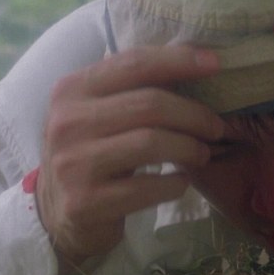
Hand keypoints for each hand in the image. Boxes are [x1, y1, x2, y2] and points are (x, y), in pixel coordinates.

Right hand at [36, 45, 224, 273]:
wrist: (56, 214)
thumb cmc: (92, 152)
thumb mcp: (100, 113)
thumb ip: (135, 87)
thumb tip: (197, 61)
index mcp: (72, 89)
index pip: (134, 63)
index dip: (180, 60)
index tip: (216, 63)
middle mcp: (66, 122)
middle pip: (150, 104)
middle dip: (194, 115)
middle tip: (216, 128)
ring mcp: (73, 164)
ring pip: (151, 143)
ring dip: (189, 148)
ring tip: (202, 154)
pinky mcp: (84, 203)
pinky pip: (148, 187)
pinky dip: (175, 183)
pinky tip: (181, 182)